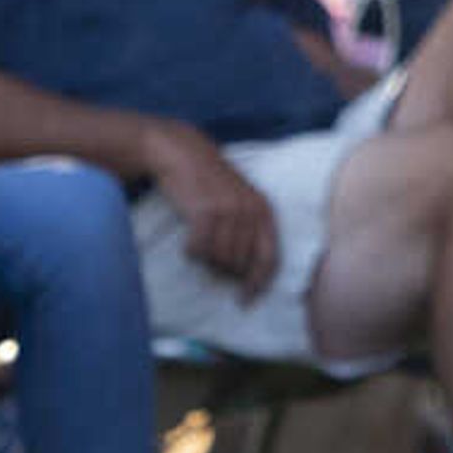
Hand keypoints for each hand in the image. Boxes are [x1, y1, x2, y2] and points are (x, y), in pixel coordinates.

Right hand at [139, 120, 277, 298]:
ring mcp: (228, 211)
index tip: (245, 300)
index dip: (258, 283)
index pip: (269, 258)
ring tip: (199, 246)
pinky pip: (198, 249)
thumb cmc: (210, 182)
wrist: (184, 153)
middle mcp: (250, 211)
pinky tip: (188, 243)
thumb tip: (242, 274)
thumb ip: (247, 230)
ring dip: (206, 260)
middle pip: (239, 263)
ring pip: (219, 259)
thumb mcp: (240, 200)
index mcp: (264, 211)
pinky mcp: (205, 211)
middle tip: (210, 264)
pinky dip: (191, 251)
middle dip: (224, 271)